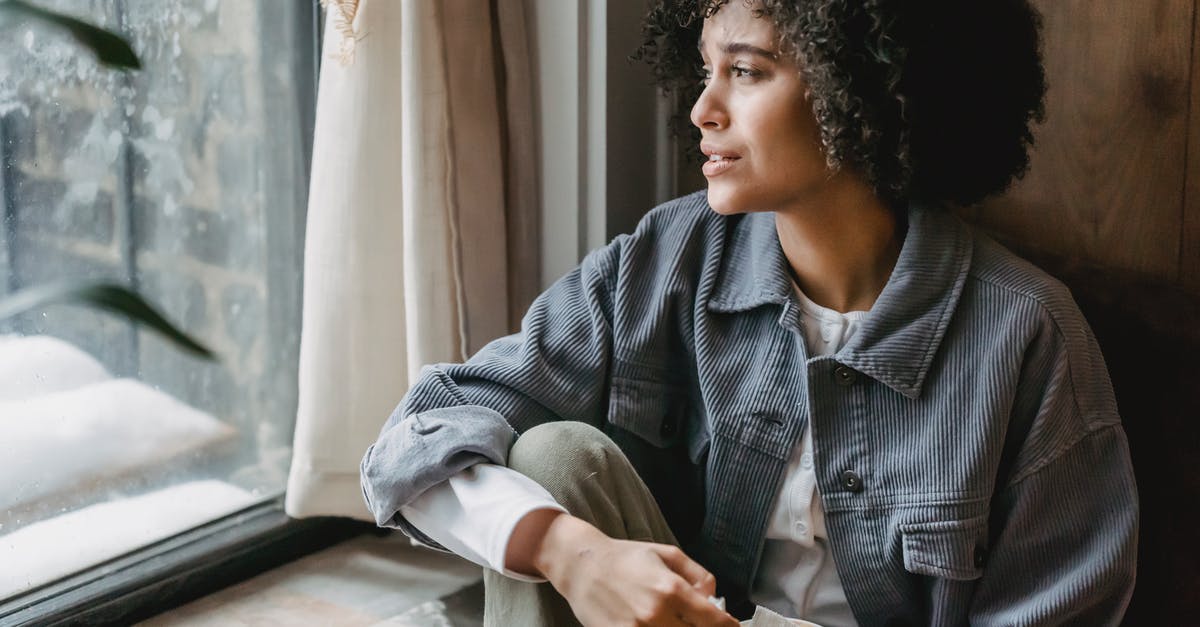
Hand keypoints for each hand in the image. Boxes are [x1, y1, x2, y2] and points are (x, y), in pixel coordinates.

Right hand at [530, 513, 738, 625]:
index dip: (729, 626)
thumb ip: (698, 575)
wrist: (581, 567)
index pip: (714, 620)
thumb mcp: (667, 554)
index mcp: (671, 589)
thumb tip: (714, 599)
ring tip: (678, 622)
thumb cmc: (625, 558)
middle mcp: (656, 614)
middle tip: (703, 623)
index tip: (731, 625)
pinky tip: (661, 626)